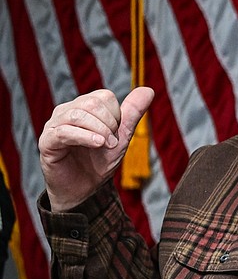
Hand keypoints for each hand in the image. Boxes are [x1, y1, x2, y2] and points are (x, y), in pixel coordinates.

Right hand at [37, 87, 154, 210]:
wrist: (85, 188)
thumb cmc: (100, 161)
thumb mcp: (121, 136)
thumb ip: (133, 113)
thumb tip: (148, 90)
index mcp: (83, 107)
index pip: (104, 96)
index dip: (117, 115)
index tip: (116, 134)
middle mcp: (66, 111)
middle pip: (92, 103)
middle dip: (109, 123)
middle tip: (112, 142)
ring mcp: (54, 125)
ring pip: (78, 115)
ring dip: (100, 131)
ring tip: (106, 145)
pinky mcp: (47, 142)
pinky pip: (64, 132)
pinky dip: (85, 137)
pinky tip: (98, 144)